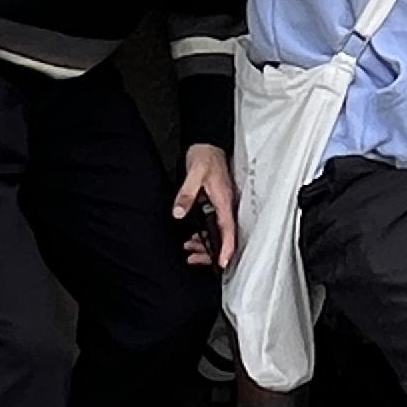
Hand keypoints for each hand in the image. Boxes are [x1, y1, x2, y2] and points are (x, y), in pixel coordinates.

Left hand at [171, 143, 237, 268]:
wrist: (208, 144)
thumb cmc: (205, 156)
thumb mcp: (194, 173)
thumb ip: (186, 193)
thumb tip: (179, 212)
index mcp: (224, 199)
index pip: (228, 228)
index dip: (226, 247)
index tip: (222, 261)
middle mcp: (226, 204)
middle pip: (225, 236)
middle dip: (211, 251)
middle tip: (194, 259)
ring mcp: (222, 205)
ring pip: (219, 232)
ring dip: (206, 245)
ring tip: (190, 251)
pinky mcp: (217, 204)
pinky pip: (215, 225)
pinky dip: (205, 235)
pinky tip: (193, 239)